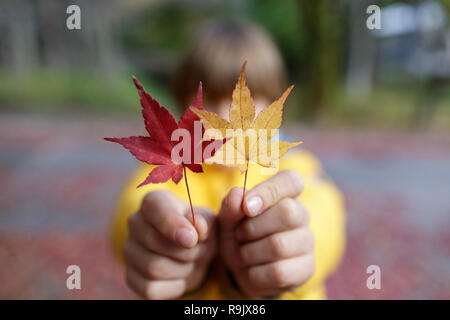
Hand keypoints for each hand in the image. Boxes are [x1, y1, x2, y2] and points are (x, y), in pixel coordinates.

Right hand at [124, 190, 216, 298]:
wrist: (196, 253)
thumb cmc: (200, 231)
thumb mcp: (208, 222)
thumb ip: (204, 222)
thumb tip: (196, 228)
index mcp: (154, 202)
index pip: (154, 208)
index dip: (172, 224)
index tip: (191, 240)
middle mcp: (135, 222)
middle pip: (154, 241)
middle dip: (186, 251)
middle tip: (201, 250)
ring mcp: (129, 251)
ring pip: (153, 267)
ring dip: (183, 270)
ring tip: (191, 262)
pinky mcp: (131, 277)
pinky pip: (150, 289)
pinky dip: (174, 287)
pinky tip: (181, 277)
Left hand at [219, 170, 313, 297]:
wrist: (242, 268)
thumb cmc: (238, 233)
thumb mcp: (228, 218)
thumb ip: (231, 205)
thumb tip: (238, 195)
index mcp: (285, 192)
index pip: (291, 180)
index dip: (269, 191)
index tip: (247, 207)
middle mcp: (302, 214)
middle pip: (287, 213)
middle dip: (252, 227)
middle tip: (238, 235)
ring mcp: (307, 241)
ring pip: (279, 245)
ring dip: (249, 252)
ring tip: (241, 253)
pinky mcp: (306, 268)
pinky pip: (279, 272)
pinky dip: (255, 273)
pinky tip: (251, 270)